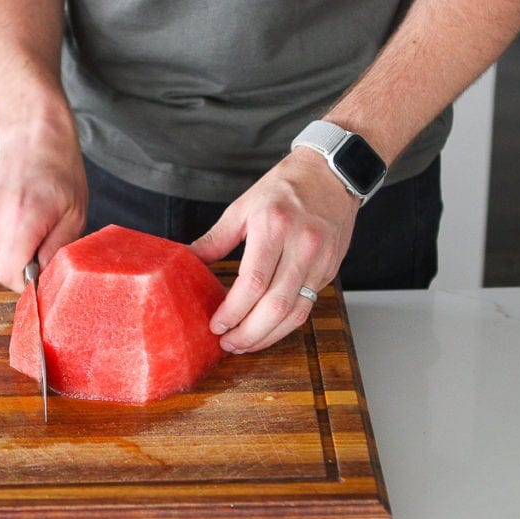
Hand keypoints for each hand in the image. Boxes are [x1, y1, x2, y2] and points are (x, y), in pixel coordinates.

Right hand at [0, 110, 86, 291]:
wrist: (34, 137)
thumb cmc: (59, 171)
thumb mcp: (74, 215)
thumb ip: (57, 251)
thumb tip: (43, 279)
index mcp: (23, 219)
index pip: (9, 274)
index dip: (26, 282)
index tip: (39, 275)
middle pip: (4, 266)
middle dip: (25, 262)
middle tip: (43, 238)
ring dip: (16, 246)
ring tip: (32, 218)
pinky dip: (6, 233)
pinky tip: (18, 211)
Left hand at [190, 148, 359, 351]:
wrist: (332, 174)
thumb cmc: (284, 188)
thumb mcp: (243, 207)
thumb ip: (215, 240)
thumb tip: (187, 261)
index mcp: (274, 226)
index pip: (253, 282)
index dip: (233, 311)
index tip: (216, 325)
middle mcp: (302, 245)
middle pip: (276, 304)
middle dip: (249, 332)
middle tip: (227, 344)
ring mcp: (320, 260)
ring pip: (295, 312)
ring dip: (267, 336)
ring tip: (244, 345)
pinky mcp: (330, 270)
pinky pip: (308, 307)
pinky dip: (285, 325)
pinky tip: (266, 331)